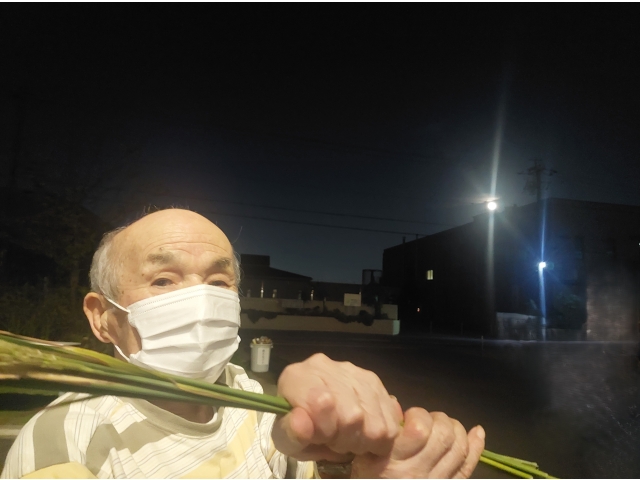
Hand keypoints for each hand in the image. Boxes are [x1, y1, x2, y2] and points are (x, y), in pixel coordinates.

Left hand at [272, 353, 402, 461]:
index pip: (321, 401)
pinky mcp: (374, 380)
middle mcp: (326, 366)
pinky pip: (389, 418)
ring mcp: (353, 370)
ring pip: (373, 418)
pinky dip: (379, 435)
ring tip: (348, 437)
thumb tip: (300, 423)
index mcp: (297, 377)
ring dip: (363, 438)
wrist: (314, 420)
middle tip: (335, 441)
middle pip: (352, 415)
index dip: (325, 429)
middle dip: (346, 439)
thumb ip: (291, 434)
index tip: (321, 438)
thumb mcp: (287, 441)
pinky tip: (362, 432)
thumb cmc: (299, 430)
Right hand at [351, 408, 484, 477]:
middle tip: (428, 420)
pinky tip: (476, 432)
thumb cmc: (368, 479)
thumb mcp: (364, 455)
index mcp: (393, 462)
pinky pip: (468, 466)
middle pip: (444, 436)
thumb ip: (381, 429)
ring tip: (444, 425)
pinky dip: (476, 446)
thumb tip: (397, 404)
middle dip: (439, 419)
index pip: (420, 429)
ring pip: (458, 448)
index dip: (419, 414)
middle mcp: (417, 473)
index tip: (410, 415)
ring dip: (456, 429)